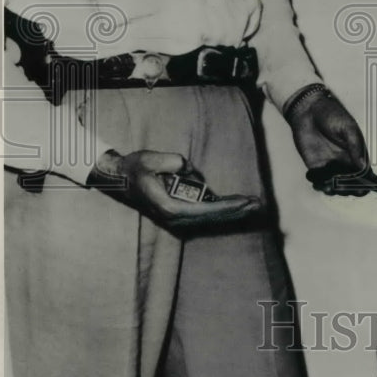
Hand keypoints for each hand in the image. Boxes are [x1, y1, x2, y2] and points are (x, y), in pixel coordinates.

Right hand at [88, 149, 260, 230]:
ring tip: (252, 204)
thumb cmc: (136, 168)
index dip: (227, 206)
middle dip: (235, 210)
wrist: (119, 179)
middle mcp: (174, 217)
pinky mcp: (178, 213)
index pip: (205, 210)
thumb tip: (191, 171)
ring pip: (209, 217)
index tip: (244, 202)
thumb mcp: (154, 159)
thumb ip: (175, 163)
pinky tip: (236, 205)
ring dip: (231, 211)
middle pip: (211, 217)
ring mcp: (176, 218)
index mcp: (169, 207)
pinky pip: (204, 213)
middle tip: (257, 204)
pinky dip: (220, 209)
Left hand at [285, 87, 376, 195]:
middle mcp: (345, 162)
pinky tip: (322, 185)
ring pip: (337, 186)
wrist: (308, 110)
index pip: (367, 173)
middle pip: (353, 183)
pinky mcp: (316, 166)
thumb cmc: (331, 114)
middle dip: (354, 188)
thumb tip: (363, 166)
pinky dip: (322, 186)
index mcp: (356, 153)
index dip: (373, 182)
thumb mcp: (347, 127)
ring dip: (337, 190)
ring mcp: (331, 166)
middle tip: (353, 188)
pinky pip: (320, 181)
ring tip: (334, 188)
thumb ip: (355, 146)